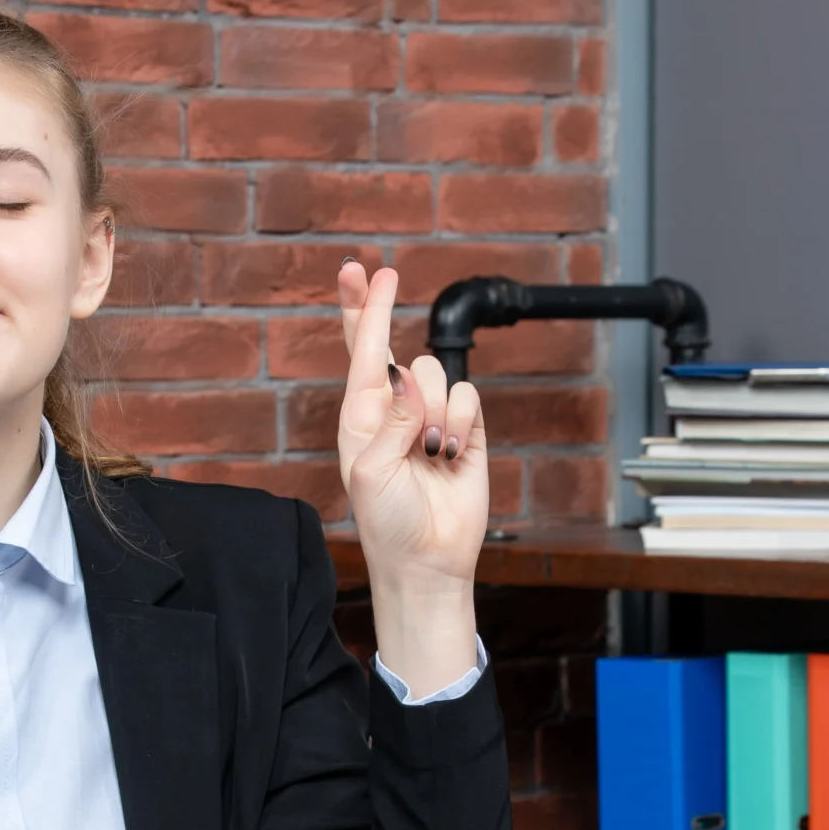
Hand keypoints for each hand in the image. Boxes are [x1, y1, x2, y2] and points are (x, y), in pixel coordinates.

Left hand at [335, 260, 484, 692]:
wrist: (428, 560)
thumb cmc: (386, 521)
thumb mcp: (370, 471)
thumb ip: (390, 421)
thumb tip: (412, 381)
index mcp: (360, 416)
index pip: (360, 351)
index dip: (360, 308)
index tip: (360, 269)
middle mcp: (395, 410)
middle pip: (399, 348)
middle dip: (390, 330)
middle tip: (387, 290)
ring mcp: (432, 418)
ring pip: (437, 373)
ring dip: (434, 411)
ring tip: (429, 454)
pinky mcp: (467, 431)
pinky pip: (468, 397)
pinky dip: (460, 422)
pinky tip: (451, 455)